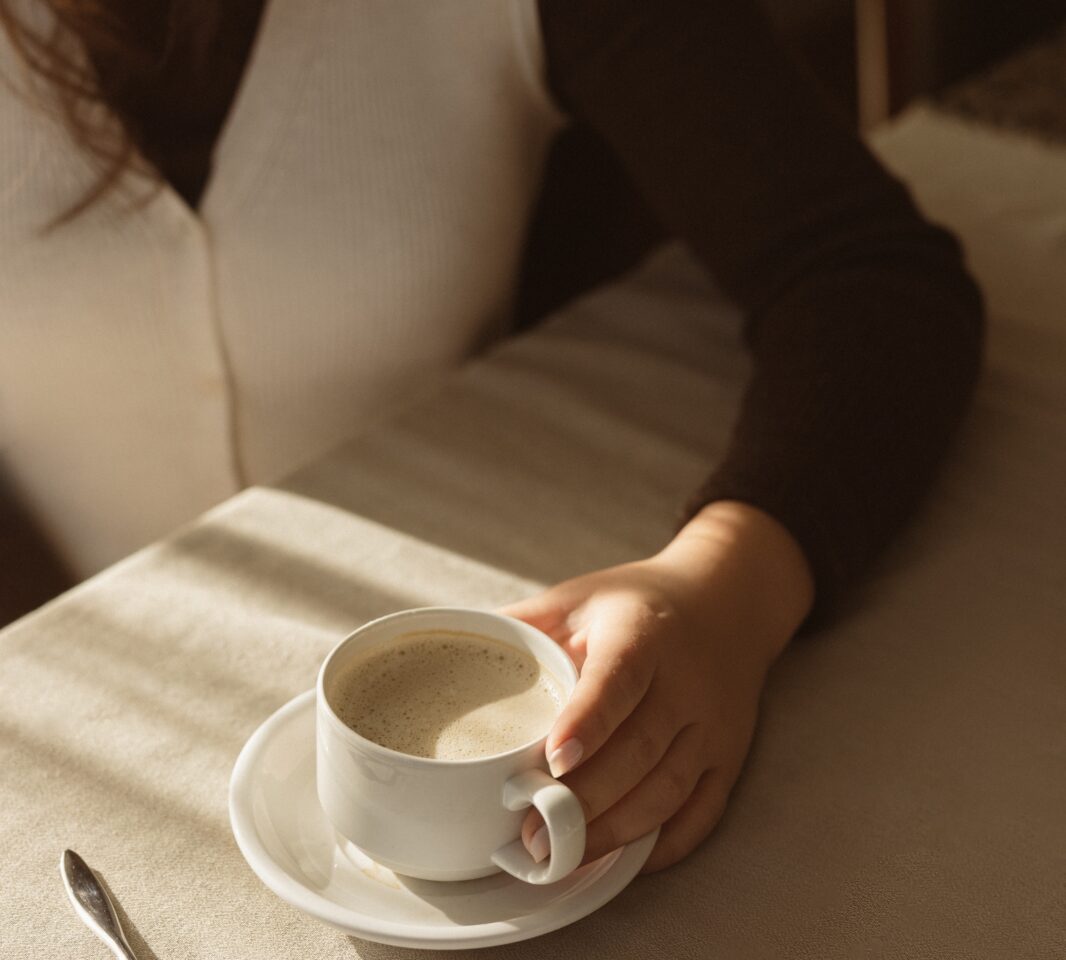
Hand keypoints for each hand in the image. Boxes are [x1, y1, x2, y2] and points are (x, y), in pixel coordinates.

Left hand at [500, 501, 813, 872]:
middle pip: (640, 750)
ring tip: (564, 854)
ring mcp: (712, 725)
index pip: (617, 681)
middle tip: (531, 833)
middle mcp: (685, 682)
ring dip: (616, 829)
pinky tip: (622, 858)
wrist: (726, 601)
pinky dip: (664, 844)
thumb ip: (523, 623)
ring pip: (668, 790)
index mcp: (642, 634)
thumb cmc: (637, 603)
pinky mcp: (728, 756)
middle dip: (585, 799)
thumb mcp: (579, 597)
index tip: (553, 759)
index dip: (587, 722)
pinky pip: (701, 813)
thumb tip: (452, 647)